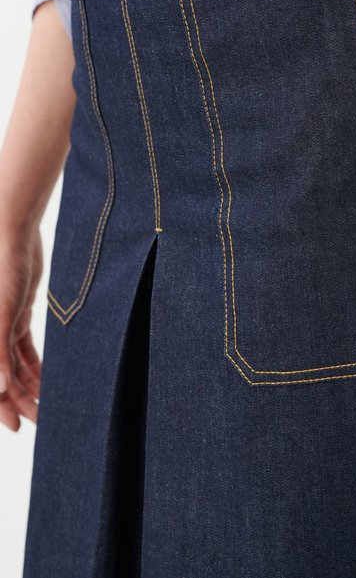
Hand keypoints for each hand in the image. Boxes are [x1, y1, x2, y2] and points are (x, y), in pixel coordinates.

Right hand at [0, 222, 42, 430]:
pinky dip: (33, 364)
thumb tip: (0, 387)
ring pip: (13, 365)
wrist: (12, 231)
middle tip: (41, 420)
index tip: (18, 426)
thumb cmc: (0, 268)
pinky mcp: (14, 312)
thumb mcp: (1, 313)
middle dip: (18, 400)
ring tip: (48, 404)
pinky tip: (48, 379)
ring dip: (29, 385)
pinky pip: (22, 347)